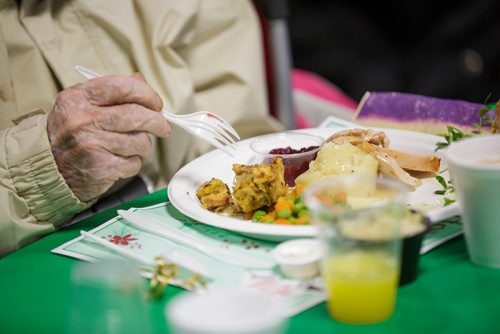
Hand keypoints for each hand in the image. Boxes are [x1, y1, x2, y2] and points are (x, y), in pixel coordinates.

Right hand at [47, 74, 170, 201]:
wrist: (50, 170)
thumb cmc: (71, 135)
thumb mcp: (82, 105)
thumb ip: (112, 92)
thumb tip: (140, 82)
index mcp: (79, 98)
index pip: (122, 86)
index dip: (147, 94)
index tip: (156, 104)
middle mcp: (83, 119)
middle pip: (138, 115)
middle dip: (157, 122)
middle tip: (163, 127)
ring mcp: (92, 144)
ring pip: (140, 141)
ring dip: (144, 146)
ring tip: (132, 147)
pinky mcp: (101, 167)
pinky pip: (134, 163)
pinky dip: (133, 163)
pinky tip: (120, 161)